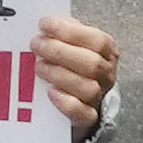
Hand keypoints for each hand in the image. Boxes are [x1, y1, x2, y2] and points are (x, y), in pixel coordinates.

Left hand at [31, 13, 118, 135]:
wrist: (79, 98)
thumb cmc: (73, 64)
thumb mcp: (72, 43)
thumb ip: (64, 32)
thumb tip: (46, 24)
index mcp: (106, 51)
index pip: (96, 40)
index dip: (70, 32)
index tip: (45, 25)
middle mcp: (106, 74)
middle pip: (92, 64)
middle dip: (60, 52)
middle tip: (36, 45)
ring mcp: (98, 97)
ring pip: (87, 88)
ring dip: (59, 75)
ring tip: (39, 67)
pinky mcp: (88, 118)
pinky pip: (82, 113)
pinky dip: (66, 103)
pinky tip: (51, 92)